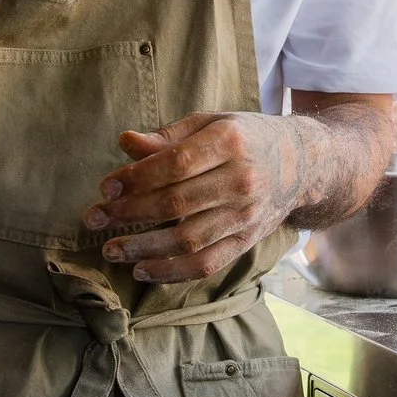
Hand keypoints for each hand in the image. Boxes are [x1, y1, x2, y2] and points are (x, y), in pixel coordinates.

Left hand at [82, 112, 311, 282]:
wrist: (302, 163)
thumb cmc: (245, 138)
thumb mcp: (211, 123)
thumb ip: (169, 136)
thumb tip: (126, 142)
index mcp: (230, 142)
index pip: (175, 164)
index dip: (136, 179)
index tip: (105, 188)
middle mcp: (241, 180)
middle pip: (176, 203)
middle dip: (128, 214)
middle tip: (93, 220)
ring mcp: (246, 214)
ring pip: (188, 240)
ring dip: (144, 249)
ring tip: (112, 250)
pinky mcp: (247, 240)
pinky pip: (207, 263)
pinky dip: (172, 273)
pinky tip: (143, 271)